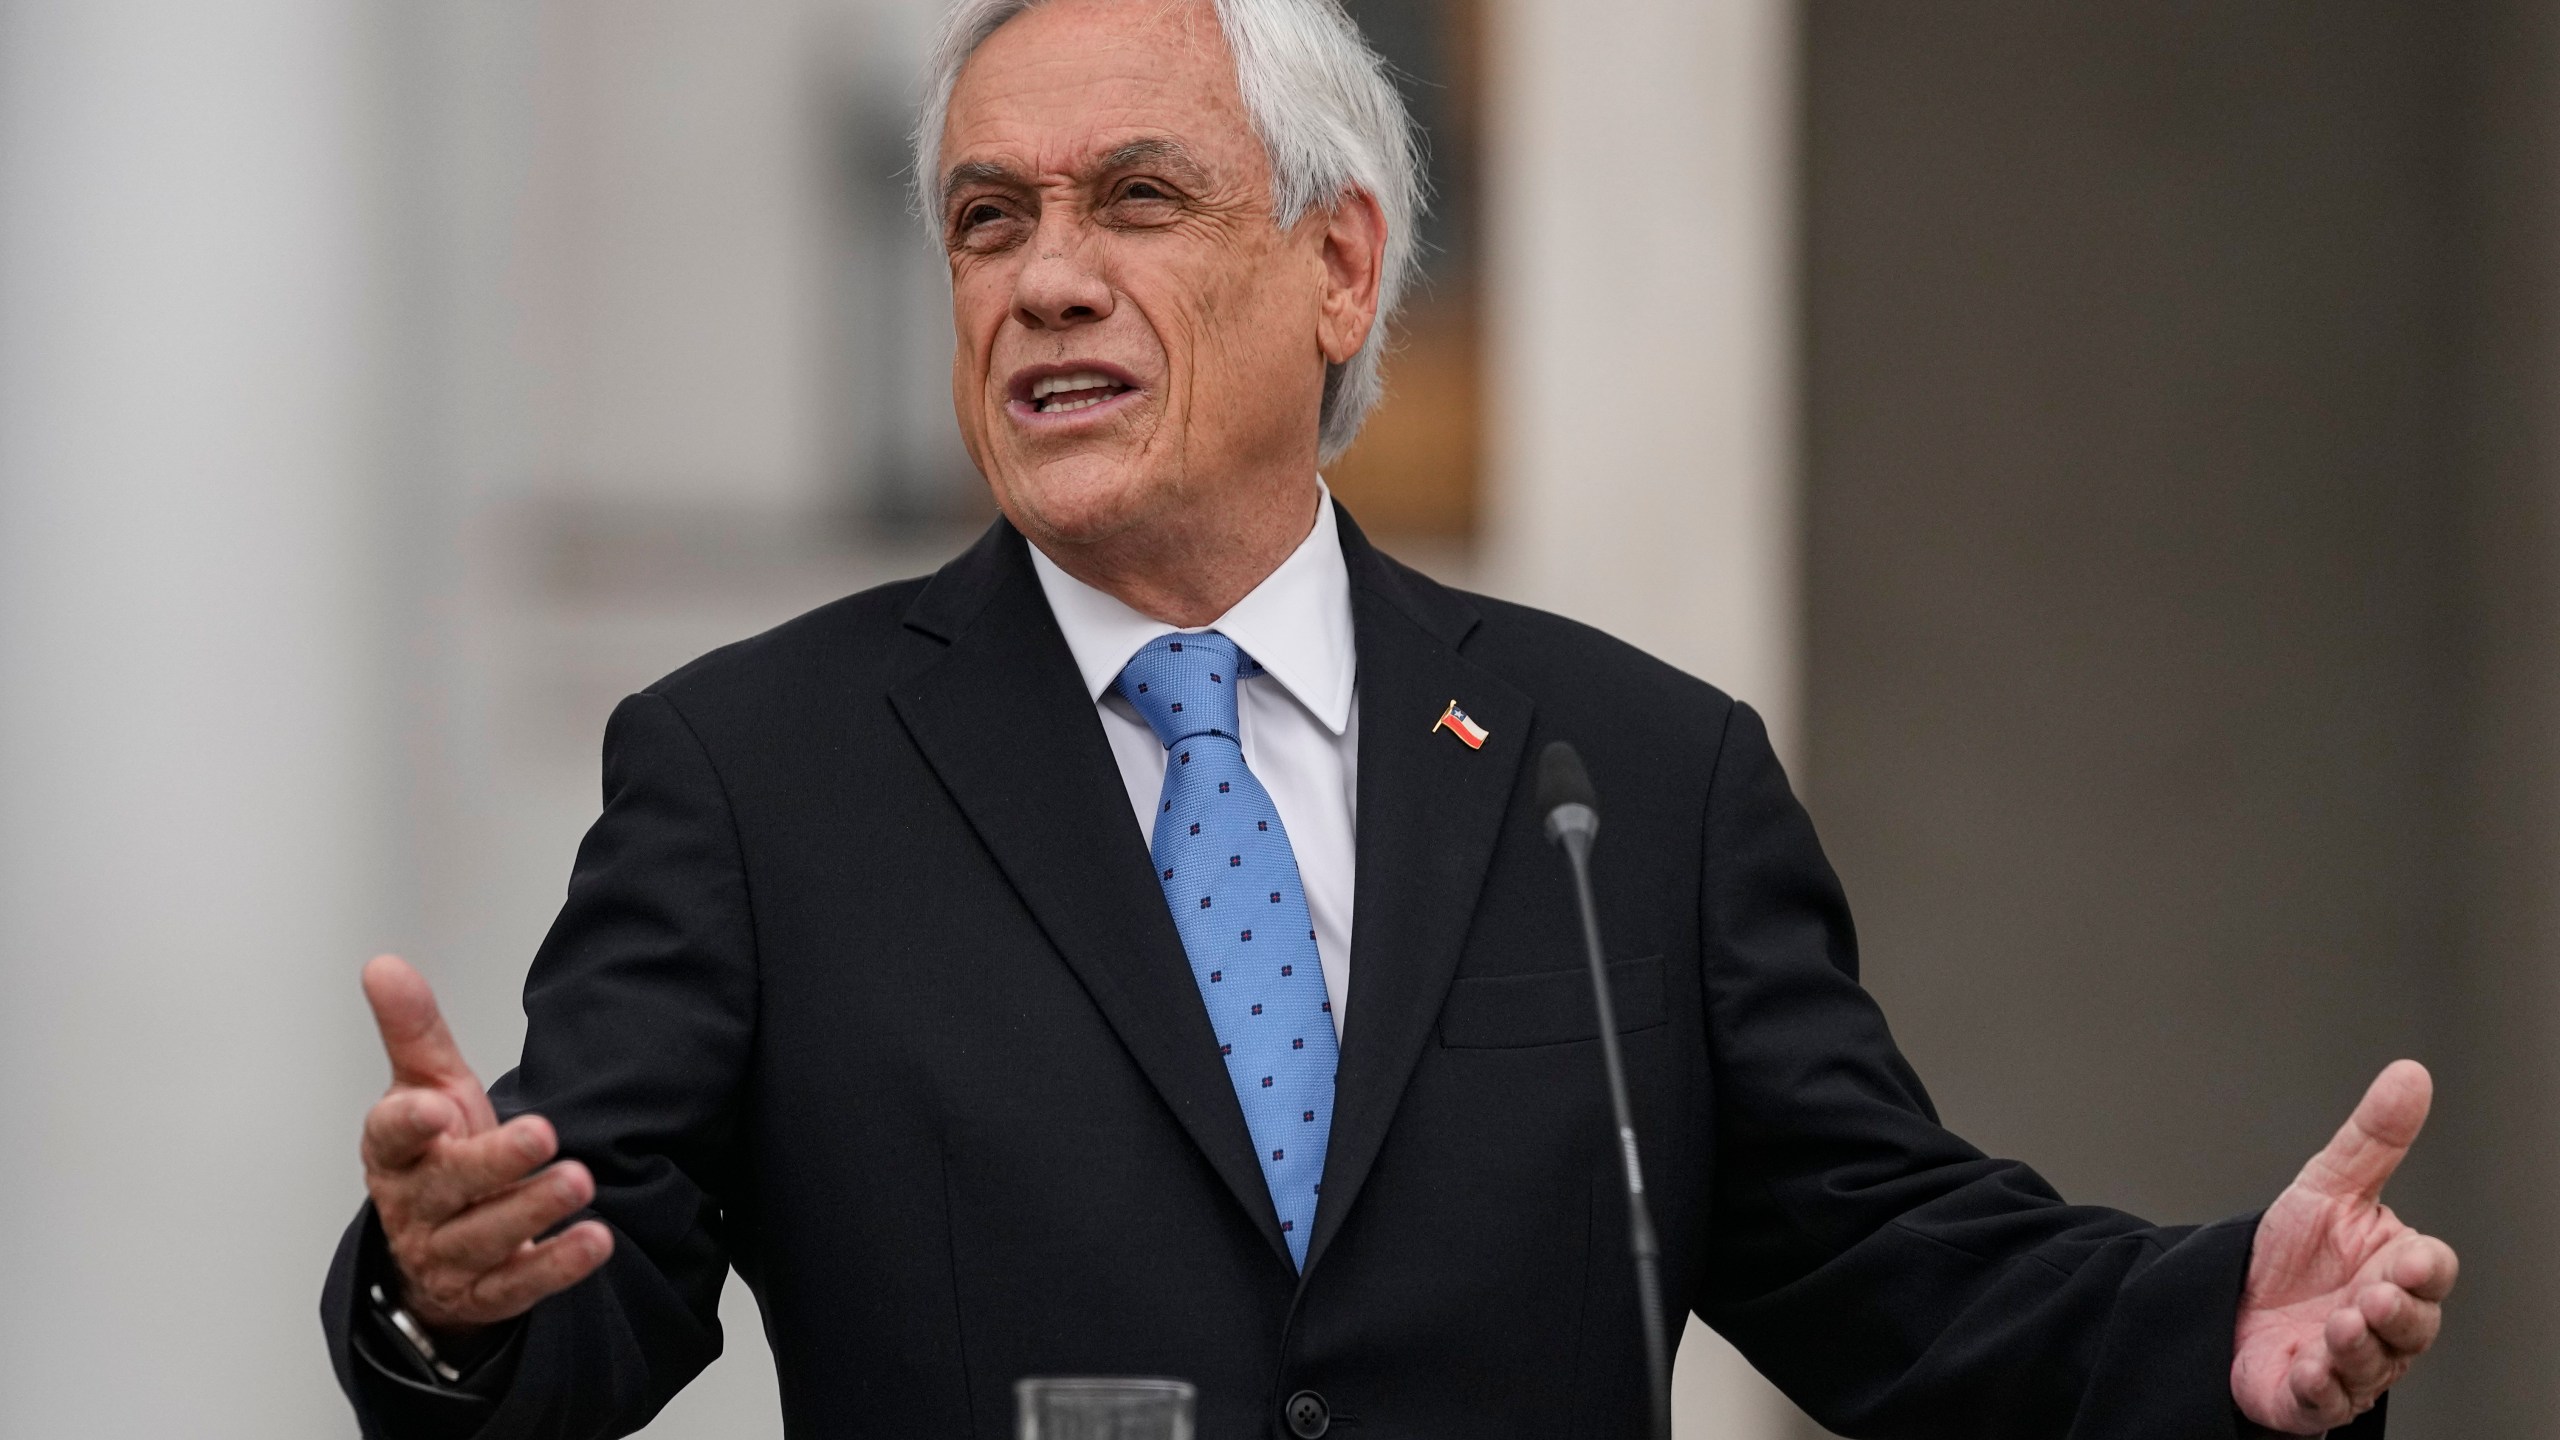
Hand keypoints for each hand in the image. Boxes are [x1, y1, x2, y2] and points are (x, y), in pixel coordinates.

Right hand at [359, 954, 612, 1338]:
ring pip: (484, 1238)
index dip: (407, 1123)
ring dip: (533, 1211)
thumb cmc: (439, 1149)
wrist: (445, 1237)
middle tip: (543, 1133)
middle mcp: (416, 1206)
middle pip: (448, 1186)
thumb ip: (414, 1030)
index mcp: (396, 1153)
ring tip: (579, 1181)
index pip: (389, 1136)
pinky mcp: (485, 1292)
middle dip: (494, 1163)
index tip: (435, 1105)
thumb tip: (383, 964)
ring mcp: (448, 1254)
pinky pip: (518, 1285)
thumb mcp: (428, 1086)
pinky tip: (595, 1240)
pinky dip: (556, 1265)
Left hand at [2231, 1060, 2458, 1431]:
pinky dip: (2321, 1388)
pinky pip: (2325, 1401)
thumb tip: (2411, 1075)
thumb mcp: (2327, 1187)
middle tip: (2371, 1298)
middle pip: (2411, 1326)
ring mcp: (2350, 1364)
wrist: (2228, 1303)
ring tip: (2335, 1327)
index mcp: (2393, 1269)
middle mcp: (2381, 1322)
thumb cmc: (2291, 1256)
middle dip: (2396, 1314)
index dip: (2425, 1269)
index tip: (2411, 1258)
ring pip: (2372, 1366)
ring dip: (2357, 1349)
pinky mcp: (2309, 1398)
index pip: (2429, 1272)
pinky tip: (2307, 1371)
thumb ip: (2374, 1138)